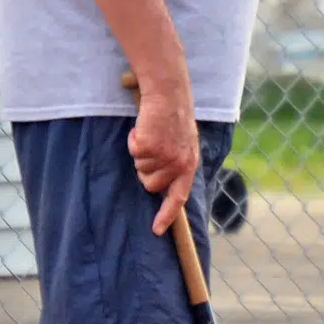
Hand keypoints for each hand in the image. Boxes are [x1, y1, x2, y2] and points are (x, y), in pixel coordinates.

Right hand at [125, 73, 198, 234]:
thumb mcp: (184, 144)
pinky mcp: (149, 146)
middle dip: (146, 169)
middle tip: (153, 147)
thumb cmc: (174, 117)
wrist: (169, 94)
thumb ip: (177, 164)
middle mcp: (178, 164)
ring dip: (141, 153)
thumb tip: (163, 186)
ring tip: (151, 134)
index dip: (167, 215)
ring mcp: (164, 156)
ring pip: (140, 168)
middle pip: (151, 184)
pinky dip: (134, 139)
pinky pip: (133, 151)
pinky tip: (145, 128)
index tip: (157, 230)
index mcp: (189, 165)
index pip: (179, 197)